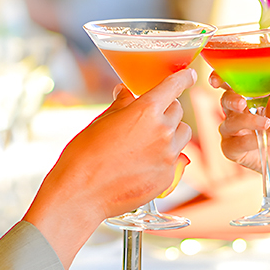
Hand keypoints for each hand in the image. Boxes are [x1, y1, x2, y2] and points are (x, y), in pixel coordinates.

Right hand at [23, 68, 195, 264]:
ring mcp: (168, 156)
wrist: (80, 194)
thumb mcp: (100, 122)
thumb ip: (121, 105)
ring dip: (170, 132)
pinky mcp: (168, 177)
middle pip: (178, 111)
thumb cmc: (84, 155)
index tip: (188, 76)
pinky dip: (163, 157)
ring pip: (182, 135)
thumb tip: (125, 92)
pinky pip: (174, 159)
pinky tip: (141, 164)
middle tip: (148, 117)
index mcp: (146, 111)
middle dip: (165, 110)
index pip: (174, 86)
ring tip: (147, 141)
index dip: (183, 78)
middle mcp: (163, 131)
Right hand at [214, 69, 269, 184]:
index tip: (218, 79)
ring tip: (268, 123)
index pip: (229, 83)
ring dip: (247, 122)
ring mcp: (235, 133)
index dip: (220, 78)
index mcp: (250, 96)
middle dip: (231, 100)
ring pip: (229, 123)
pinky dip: (253, 141)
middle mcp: (239, 113)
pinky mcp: (235, 152)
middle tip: (243, 103)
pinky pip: (236, 144)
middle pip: (225, 101)